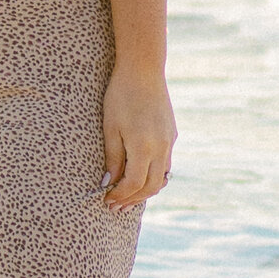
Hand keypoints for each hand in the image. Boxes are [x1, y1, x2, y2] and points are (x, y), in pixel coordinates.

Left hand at [101, 65, 175, 208]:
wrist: (143, 70)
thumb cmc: (120, 96)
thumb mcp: (110, 127)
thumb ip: (112, 158)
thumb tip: (109, 183)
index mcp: (144, 147)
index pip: (134, 184)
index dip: (120, 196)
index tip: (107, 201)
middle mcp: (161, 148)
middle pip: (150, 186)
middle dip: (132, 200)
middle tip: (115, 207)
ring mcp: (169, 141)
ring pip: (161, 177)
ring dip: (144, 191)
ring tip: (127, 198)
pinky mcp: (171, 134)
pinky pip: (164, 163)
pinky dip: (152, 175)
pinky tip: (139, 176)